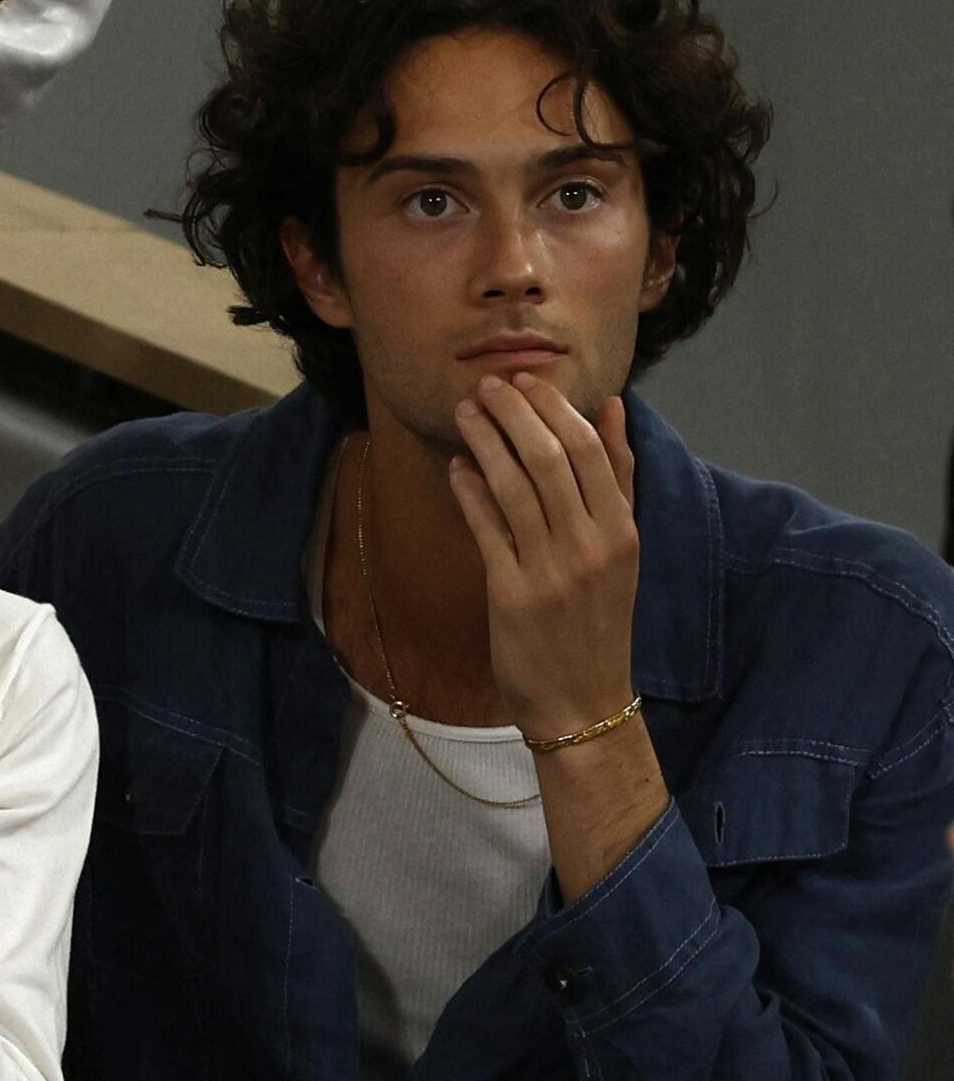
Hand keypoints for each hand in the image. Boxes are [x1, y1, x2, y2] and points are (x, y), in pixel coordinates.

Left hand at [448, 373, 639, 739]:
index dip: (553, 407)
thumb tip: (612, 409)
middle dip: (516, 414)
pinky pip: (488, 529)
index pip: (590, 449)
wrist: (584, 700)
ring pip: (516, 487)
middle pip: (552, 459)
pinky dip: (470, 491)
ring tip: (465, 413)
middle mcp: (592, 546)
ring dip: (486, 442)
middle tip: (486, 386)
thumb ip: (617, 478)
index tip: (524, 380)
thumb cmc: (598, 619)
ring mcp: (553, 571)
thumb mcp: (622, 548)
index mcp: (623, 531)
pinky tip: (457, 467)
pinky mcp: (514, 595)